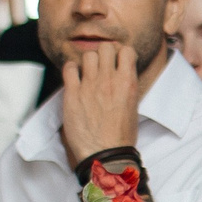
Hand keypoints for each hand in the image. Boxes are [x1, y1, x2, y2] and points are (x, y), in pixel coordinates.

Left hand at [60, 40, 141, 165]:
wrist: (105, 154)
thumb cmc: (120, 135)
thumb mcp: (132, 106)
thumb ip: (126, 86)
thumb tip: (120, 74)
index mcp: (128, 83)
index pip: (126, 50)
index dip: (120, 54)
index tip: (117, 62)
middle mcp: (109, 80)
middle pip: (105, 47)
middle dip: (103, 55)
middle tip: (101, 67)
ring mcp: (90, 85)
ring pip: (88, 54)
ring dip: (88, 62)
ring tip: (87, 73)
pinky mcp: (73, 93)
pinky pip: (69, 67)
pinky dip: (71, 69)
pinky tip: (75, 78)